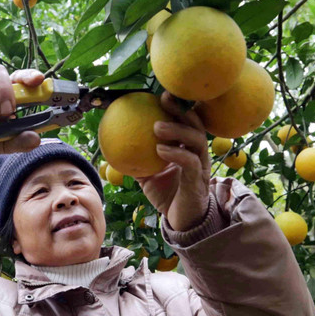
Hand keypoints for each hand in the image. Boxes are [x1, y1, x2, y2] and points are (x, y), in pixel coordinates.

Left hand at [136, 92, 210, 231]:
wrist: (181, 220)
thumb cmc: (166, 195)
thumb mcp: (148, 175)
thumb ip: (137, 160)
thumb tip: (113, 148)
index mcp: (188, 149)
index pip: (186, 122)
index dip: (177, 107)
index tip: (161, 95)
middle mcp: (198, 154)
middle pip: (196, 125)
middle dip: (181, 110)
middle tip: (163, 100)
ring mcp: (200, 167)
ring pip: (196, 141)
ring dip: (177, 131)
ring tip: (157, 127)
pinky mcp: (198, 181)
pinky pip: (190, 163)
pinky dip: (175, 153)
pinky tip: (159, 149)